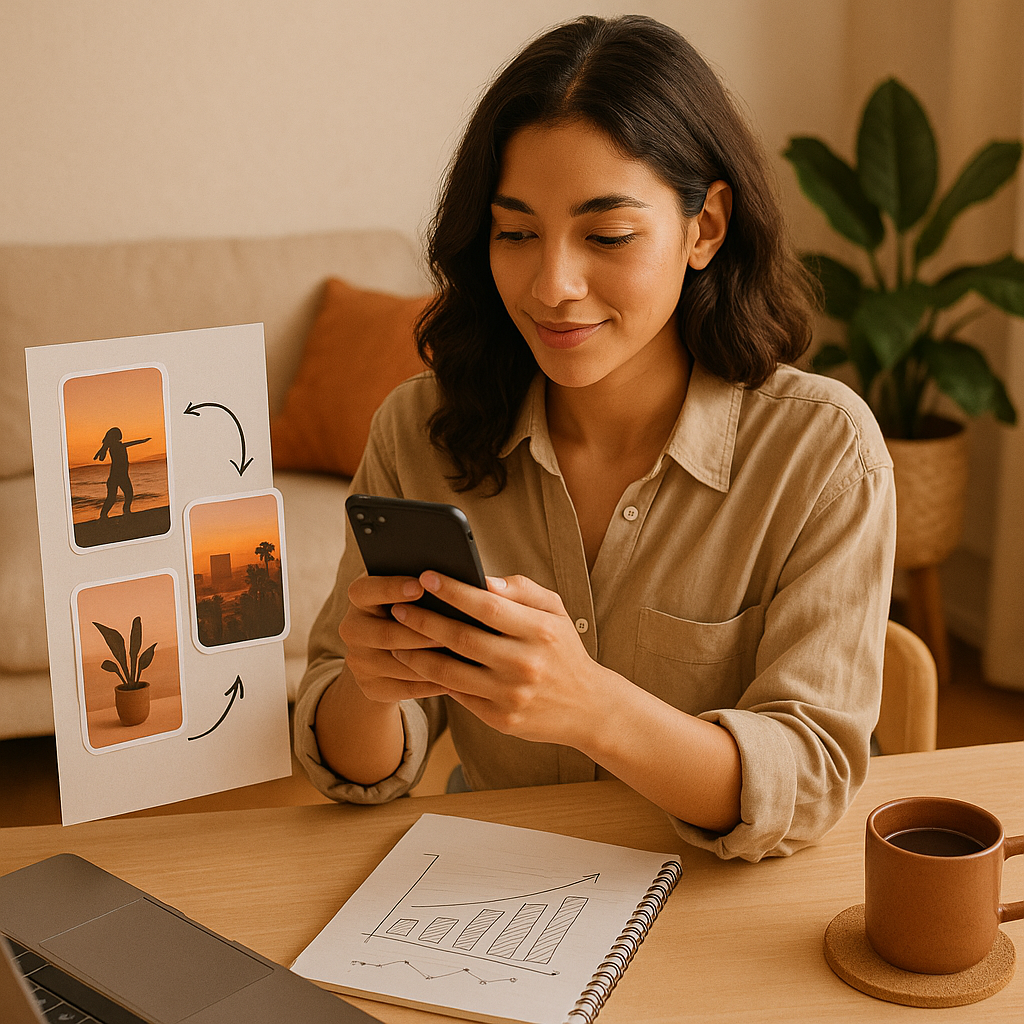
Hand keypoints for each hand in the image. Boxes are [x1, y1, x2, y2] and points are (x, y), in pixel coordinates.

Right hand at [339, 573, 450, 703]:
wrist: (385, 652)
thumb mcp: (406, 595)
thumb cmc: (408, 610)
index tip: (420, 586)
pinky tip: (454, 681)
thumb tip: (450, 582)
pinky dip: (431, 685)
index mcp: (359, 598)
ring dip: (430, 663)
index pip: (365, 590)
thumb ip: (419, 587)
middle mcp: (352, 628)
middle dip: (420, 634)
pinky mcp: (370, 687)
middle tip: (450, 634)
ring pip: (398, 664)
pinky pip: (404, 689)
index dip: (391, 588)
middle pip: (386, 633)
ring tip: (459, 660)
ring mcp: (358, 660)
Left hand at [391, 572, 618, 748]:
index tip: (426, 576)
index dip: (453, 590)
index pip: (488, 606)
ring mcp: (512, 695)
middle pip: (462, 638)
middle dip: (423, 620)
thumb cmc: (563, 650)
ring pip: (451, 672)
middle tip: (397, 607)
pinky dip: (433, 679)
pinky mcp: (501, 720)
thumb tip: (484, 580)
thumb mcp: (555, 612)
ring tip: (395, 637)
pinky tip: (416, 664)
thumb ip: (521, 590)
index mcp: (540, 631)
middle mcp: (526, 664)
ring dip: (416, 653)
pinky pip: (458, 696)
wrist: (588, 708)